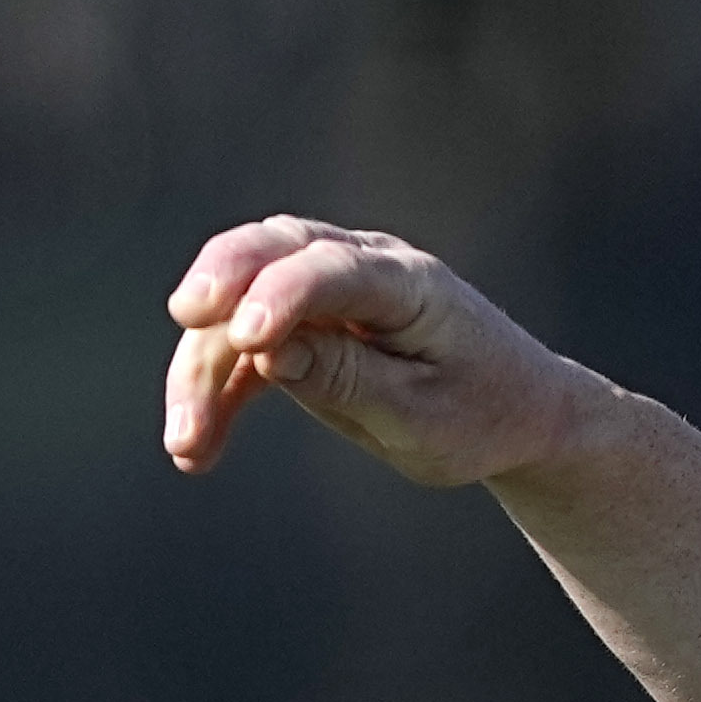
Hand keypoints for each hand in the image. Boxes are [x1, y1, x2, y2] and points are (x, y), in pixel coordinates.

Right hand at [162, 218, 601, 485]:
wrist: (515, 414)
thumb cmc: (479, 415)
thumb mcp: (422, 416)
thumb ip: (348, 380)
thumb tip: (270, 352)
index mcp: (411, 284)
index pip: (336, 269)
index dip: (285, 293)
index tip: (247, 337)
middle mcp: (366, 266)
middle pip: (273, 250)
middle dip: (222, 282)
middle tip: (185, 318)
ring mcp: (331, 285)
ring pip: (240, 301)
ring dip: (203, 365)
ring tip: (186, 445)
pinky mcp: (305, 319)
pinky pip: (242, 344)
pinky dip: (215, 388)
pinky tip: (195, 451)